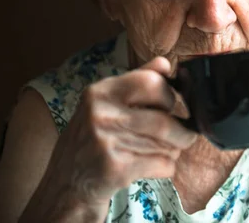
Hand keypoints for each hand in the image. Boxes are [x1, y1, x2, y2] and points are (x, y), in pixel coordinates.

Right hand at [38, 57, 197, 216]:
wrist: (64, 185)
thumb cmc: (91, 140)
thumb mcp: (105, 105)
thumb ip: (136, 80)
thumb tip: (165, 63)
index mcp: (101, 92)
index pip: (152, 82)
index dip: (169, 96)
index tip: (171, 107)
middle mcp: (101, 114)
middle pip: (164, 120)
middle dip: (182, 132)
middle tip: (183, 136)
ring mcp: (107, 142)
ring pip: (166, 145)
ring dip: (173, 150)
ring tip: (164, 152)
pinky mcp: (116, 169)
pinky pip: (162, 164)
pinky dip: (166, 167)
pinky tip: (153, 167)